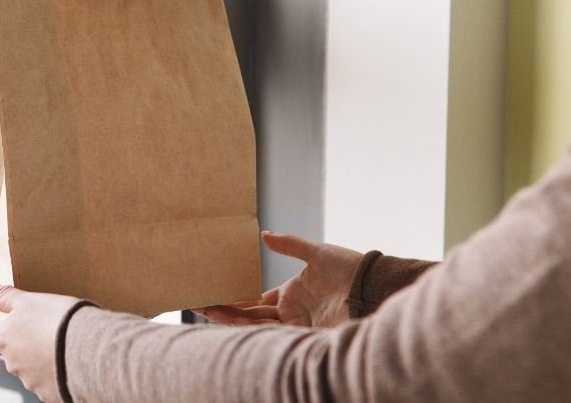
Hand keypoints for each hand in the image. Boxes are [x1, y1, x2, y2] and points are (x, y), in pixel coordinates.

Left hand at [0, 277, 79, 402]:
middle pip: (10, 358)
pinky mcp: (51, 395)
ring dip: (42, 362)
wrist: (91, 348)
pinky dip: (58, 376)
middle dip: (24, 348)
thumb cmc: (59, 320)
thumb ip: (0, 296)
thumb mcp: (28, 301)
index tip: (0, 334)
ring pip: (31, 372)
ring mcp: (32, 382)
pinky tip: (71, 363)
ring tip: (63, 347)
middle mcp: (13, 365)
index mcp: (4, 341)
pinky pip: (50, 385)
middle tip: (45, 333)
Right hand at [197, 232, 361, 327]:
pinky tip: (231, 322)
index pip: (255, 300)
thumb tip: (264, 234)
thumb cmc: (349, 267)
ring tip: (206, 309)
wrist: (373, 286)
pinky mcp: (305, 334)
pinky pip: (272, 335)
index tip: (212, 294)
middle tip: (198, 303)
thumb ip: (290, 244)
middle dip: (223, 310)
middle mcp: (290, 312)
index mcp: (291, 293)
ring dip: (230, 318)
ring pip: (255, 326)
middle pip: (250, 315)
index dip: (234, 298)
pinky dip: (250, 330)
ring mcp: (296, 325)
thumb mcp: (315, 252)